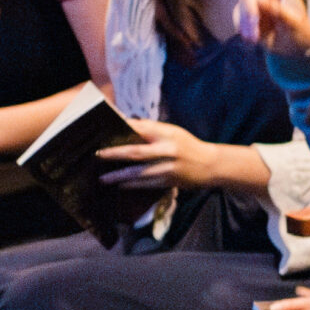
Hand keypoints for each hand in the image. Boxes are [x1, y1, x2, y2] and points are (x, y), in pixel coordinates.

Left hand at [97, 121, 230, 192]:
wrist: (211, 165)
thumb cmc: (189, 146)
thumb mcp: (174, 132)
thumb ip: (153, 129)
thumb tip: (129, 124)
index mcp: (167, 134)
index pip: (141, 128)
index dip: (123, 129)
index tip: (106, 129)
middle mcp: (167, 150)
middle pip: (136, 152)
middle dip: (115, 154)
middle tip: (98, 155)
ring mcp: (168, 167)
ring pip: (139, 173)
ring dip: (119, 176)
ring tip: (104, 178)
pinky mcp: (169, 181)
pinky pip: (146, 184)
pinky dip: (132, 185)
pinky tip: (121, 185)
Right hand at [236, 0, 309, 53]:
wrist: (293, 50)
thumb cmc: (301, 34)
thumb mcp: (297, 26)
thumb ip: (282, 13)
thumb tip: (263, 2)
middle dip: (249, 8)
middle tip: (255, 30)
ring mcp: (256, 0)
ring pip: (242, 5)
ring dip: (247, 23)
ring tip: (257, 39)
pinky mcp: (247, 13)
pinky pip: (237, 17)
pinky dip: (243, 29)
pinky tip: (254, 38)